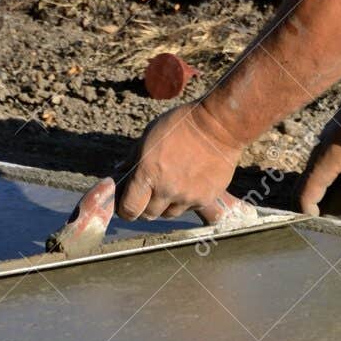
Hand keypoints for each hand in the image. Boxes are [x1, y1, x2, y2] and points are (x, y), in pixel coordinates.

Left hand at [115, 103, 243, 223]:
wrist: (219, 126)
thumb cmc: (181, 125)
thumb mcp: (149, 136)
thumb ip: (133, 159)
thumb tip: (120, 173)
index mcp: (148, 173)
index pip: (129, 209)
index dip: (125, 209)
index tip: (127, 204)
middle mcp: (167, 189)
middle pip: (149, 215)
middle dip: (145, 207)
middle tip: (149, 193)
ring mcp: (187, 197)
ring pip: (169, 213)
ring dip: (166, 204)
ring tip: (172, 184)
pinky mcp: (205, 199)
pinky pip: (189, 208)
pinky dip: (186, 200)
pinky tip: (190, 181)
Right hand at [298, 83, 340, 214]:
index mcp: (322, 164)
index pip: (304, 196)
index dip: (308, 214)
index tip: (321, 224)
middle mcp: (317, 158)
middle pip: (305, 189)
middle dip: (313, 206)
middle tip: (330, 219)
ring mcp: (323, 150)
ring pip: (315, 178)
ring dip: (322, 194)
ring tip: (339, 207)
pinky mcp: (332, 145)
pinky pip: (324, 169)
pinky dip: (330, 182)